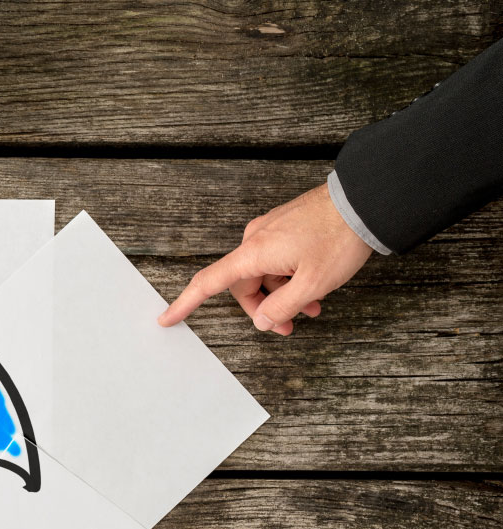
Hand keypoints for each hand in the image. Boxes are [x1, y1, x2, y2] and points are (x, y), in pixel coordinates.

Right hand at [158, 183, 373, 335]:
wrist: (365, 201)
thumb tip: (261, 321)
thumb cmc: (339, 239)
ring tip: (312, 308)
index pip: (209, 283)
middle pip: (244, 285)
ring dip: (283, 294)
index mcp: (254, 253)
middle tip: (290, 325)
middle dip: (264, 308)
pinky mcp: (287, 225)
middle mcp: (256, 239)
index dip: (185, 304)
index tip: (166, 319)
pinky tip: (314, 286)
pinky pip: (278, 259)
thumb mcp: (312, 285)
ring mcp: (271, 230)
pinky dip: (290, 277)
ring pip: (265, 273)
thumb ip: (282, 308)